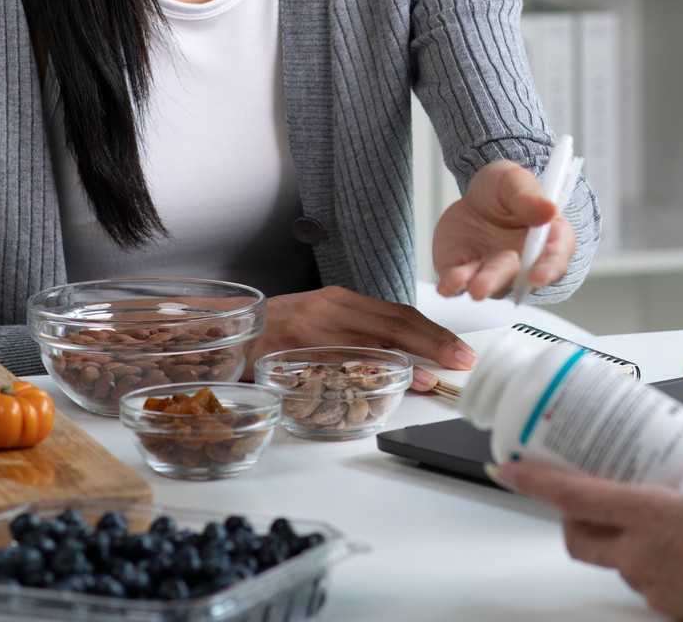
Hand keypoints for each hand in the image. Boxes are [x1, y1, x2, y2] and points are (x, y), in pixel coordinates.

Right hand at [255, 286, 473, 392]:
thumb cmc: (275, 331)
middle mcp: (330, 310)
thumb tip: (402, 356)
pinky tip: (388, 382)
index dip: (432, 332)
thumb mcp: (319, 321)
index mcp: (339, 301)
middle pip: (393, 325)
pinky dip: (368, 372)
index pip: (397, 314)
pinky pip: (335, 364)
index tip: (459, 349)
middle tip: (462, 361)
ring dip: (409, 360)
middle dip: (433, 343)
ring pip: (370, 342)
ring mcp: (310, 331)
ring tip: (435, 376)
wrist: (220, 328)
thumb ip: (355, 332)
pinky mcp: (290, 353)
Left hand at [432, 159, 575, 299]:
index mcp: (547, 240)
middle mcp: (523, 263)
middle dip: (497, 280)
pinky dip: (452, 286)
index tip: (538, 276)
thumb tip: (548, 209)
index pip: (554, 259)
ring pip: (488, 284)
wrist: (475, 198)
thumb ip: (529, 197)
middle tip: (484, 286)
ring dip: (475, 284)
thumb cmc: (504, 191)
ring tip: (460, 279)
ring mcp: (494, 272)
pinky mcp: (467, 273)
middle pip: (516, 277)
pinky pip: (459, 284)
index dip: (548, 269)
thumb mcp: (515, 181)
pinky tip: (447, 285)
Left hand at [494, 384, 682, 621]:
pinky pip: (638, 576)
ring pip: (607, 558)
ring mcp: (653, 584)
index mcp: (653, 520)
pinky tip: (669, 541)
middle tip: (576, 488)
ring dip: (606, 535)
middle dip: (567, 513)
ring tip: (631, 509)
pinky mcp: (669, 604)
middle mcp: (642, 556)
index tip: (508, 467)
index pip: (575, 498)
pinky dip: (638, 555)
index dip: (535, 481)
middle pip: (577, 537)